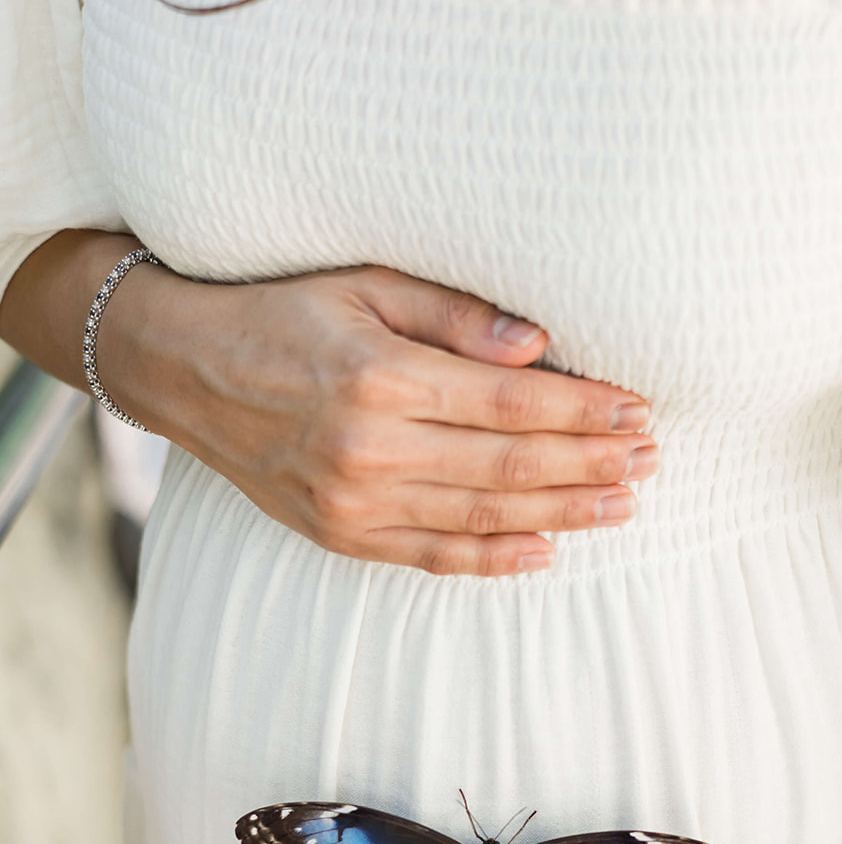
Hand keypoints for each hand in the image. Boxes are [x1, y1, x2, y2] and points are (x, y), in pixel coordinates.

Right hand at [100, 258, 657, 573]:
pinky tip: (545, 552)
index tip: (637, 408)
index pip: (513, 404)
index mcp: (383, 379)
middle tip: (650, 460)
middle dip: (591, 464)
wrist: (189, 371)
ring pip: (484, 516)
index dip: (585, 410)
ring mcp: (355, 503)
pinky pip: (434, 556)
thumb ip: (454, 316)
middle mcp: (371, 450)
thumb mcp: (364, 286)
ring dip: (563, 513)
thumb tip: (538, 347)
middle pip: (511, 466)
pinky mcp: (342, 536)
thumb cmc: (284, 312)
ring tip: (622, 505)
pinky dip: (494, 558)